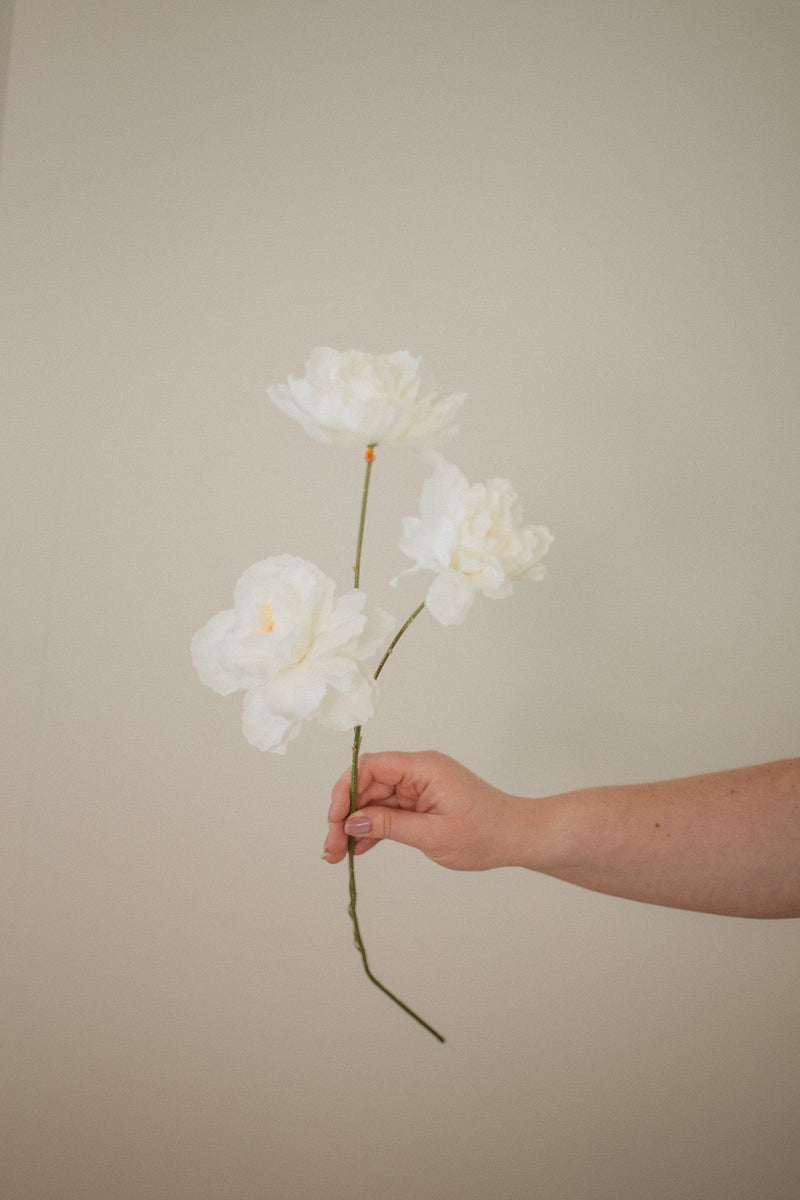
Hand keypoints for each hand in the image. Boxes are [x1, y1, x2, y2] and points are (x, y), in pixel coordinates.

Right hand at [323, 750, 523, 870]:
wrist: (516, 837)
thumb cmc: (485, 833)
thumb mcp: (432, 835)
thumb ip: (389, 825)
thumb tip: (352, 822)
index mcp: (423, 767)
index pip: (371, 766)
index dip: (346, 790)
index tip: (335, 820)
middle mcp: (418, 771)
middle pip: (368, 785)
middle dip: (346, 815)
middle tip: (330, 847)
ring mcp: (419, 786)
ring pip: (375, 800)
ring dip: (356, 826)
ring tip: (337, 855)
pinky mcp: (421, 802)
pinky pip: (389, 810)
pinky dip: (373, 829)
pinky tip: (357, 850)